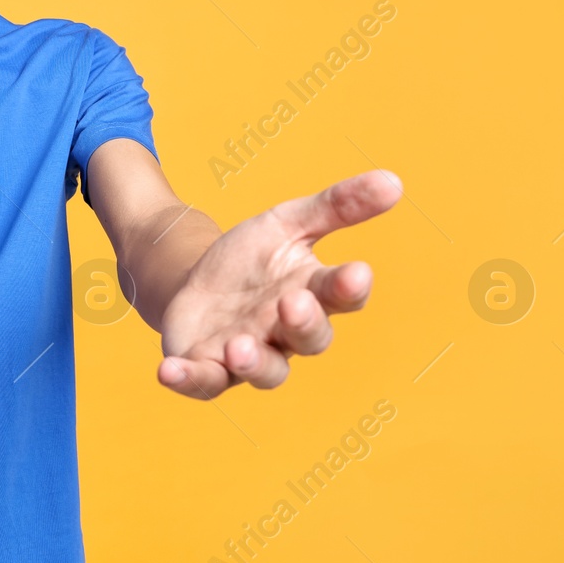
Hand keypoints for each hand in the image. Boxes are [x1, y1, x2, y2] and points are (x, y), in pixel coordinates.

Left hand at [156, 170, 401, 398]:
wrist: (195, 280)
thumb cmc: (252, 258)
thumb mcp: (287, 222)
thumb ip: (336, 206)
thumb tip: (394, 180)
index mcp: (311, 293)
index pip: (340, 295)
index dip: (349, 288)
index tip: (357, 271)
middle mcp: (285, 332)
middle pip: (309, 339)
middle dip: (303, 324)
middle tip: (291, 304)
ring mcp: (249, 354)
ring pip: (264, 372)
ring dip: (252, 362)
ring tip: (238, 347)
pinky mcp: (208, 368)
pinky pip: (204, 382)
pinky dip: (190, 380)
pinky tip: (169, 371)